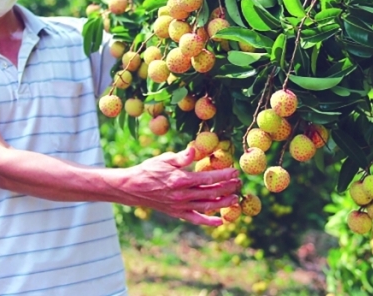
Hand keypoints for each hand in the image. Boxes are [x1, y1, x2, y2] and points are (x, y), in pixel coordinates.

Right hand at [123, 147, 240, 225]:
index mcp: (181, 180)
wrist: (133, 188)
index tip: (234, 171)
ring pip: (206, 206)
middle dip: (227, 187)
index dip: (224, 175)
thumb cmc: (149, 170)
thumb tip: (194, 149)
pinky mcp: (177, 213)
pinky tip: (220, 222)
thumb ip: (182, 156)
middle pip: (211, 192)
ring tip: (235, 198)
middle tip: (239, 183)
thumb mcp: (164, 159)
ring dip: (223, 203)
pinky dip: (208, 222)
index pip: (208, 178)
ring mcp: (180, 206)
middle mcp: (182, 195)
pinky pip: (195, 219)